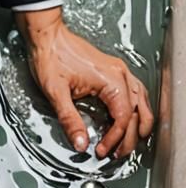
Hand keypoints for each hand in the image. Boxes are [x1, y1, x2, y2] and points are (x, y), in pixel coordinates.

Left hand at [14, 7, 154, 159]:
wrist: (46, 33)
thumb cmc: (50, 54)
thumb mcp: (56, 91)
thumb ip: (70, 120)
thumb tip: (81, 143)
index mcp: (111, 79)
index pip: (123, 118)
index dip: (115, 139)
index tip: (102, 150)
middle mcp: (119, 73)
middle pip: (137, 112)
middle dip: (129, 137)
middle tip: (117, 153)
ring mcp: (117, 69)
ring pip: (140, 100)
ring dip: (140, 122)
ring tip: (131, 140)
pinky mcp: (111, 67)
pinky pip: (133, 90)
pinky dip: (136, 107)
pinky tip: (131, 115)